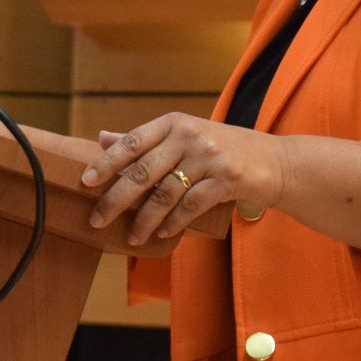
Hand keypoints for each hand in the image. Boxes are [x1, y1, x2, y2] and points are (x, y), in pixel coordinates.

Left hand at [81, 112, 286, 245]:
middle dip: (115, 199)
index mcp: (174, 123)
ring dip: (144, 220)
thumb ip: (145, 140)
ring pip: (165, 193)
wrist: (275, 161)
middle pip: (143, 171)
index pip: (132, 142)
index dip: (106, 162)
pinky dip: (173, 223)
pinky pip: (190, 205)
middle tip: (96, 218)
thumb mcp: (184, 137)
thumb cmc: (223, 150)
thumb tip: (102, 138)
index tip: (86, 181)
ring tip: (131, 237)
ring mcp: (210, 157)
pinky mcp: (227, 179)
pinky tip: (163, 234)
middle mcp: (190, 136)